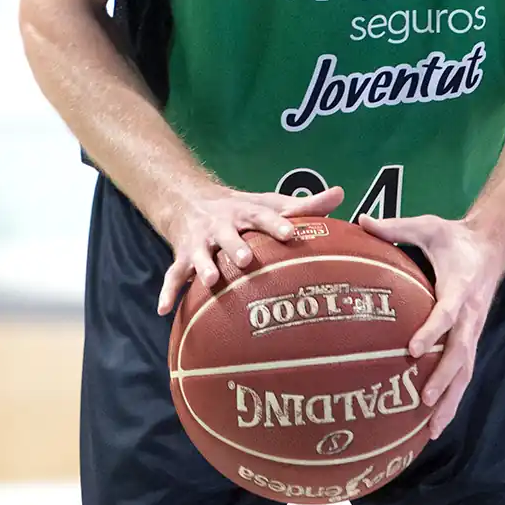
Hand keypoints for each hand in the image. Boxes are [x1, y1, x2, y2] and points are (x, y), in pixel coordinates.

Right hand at [157, 184, 343, 313]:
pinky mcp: (182, 256)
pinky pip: (173, 275)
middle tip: (246, 259)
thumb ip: (304, 206)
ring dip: (203, 266)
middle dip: (236, 246)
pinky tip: (164, 310)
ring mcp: (199, 241)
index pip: (263, 215)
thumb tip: (341, 194)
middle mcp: (220, 225)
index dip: (276, 223)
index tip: (290, 233)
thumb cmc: (243, 210)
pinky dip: (167, 291)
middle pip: (228, 234)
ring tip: (210, 281)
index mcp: (245, 212)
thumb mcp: (269, 203)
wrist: (191, 200)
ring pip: (199, 254)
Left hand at [358, 213, 504, 439]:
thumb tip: (362, 221)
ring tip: (432, 428)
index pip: (448, 314)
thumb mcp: (427, 226)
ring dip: (451, 400)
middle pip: (461, 353)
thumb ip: (396, 227)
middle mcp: (470, 315)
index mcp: (460, 287)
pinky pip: (463, 373)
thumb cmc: (453, 237)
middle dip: (444, 379)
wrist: (490, 246)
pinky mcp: (471, 339)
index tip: (412, 350)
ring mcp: (473, 330)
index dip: (432, 332)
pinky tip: (436, 422)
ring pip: (465, 371)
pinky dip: (453, 398)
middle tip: (424, 401)